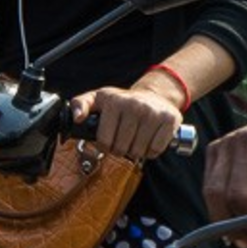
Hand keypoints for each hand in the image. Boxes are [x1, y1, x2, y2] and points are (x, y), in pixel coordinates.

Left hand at [70, 85, 184, 162]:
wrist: (154, 95)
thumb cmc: (123, 101)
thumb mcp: (98, 98)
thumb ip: (80, 104)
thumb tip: (77, 118)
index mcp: (113, 101)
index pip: (103, 141)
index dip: (104, 146)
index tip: (108, 140)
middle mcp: (134, 105)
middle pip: (120, 149)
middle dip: (120, 150)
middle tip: (123, 140)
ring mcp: (153, 113)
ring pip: (138, 152)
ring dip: (135, 152)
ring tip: (135, 140)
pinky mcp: (169, 120)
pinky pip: (156, 150)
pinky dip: (151, 151)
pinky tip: (148, 140)